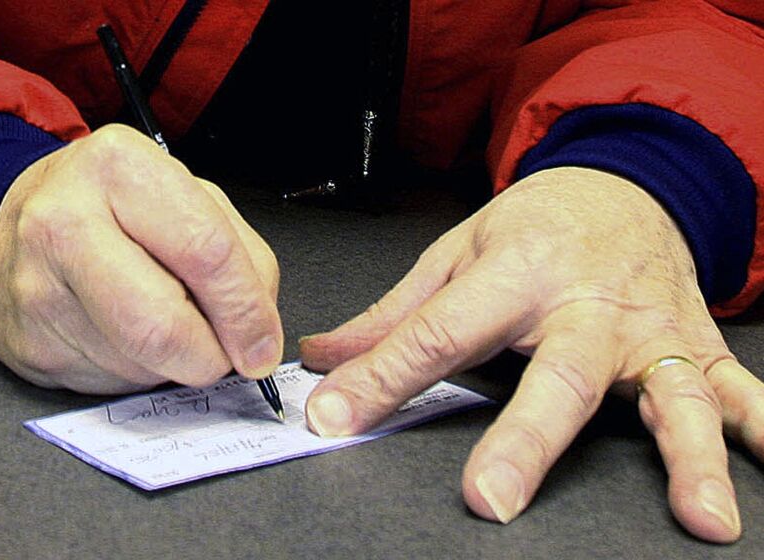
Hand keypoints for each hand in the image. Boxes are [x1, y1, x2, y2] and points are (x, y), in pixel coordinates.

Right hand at [0, 124, 281, 393]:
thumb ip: (240, 257)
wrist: (15, 223)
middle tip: (228, 354)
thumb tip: (257, 333)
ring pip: (140, 364)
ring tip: (164, 321)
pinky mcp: (27, 342)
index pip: (206, 253)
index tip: (262, 343)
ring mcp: (36, 286)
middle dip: (211, 356)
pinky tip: (127, 336)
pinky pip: (111, 382)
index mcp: (121, 168)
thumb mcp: (189, 200)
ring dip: (176, 363)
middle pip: (161, 325)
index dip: (246, 311)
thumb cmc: (115, 209)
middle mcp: (66, 221)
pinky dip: (140, 371)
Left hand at [300, 167, 763, 542]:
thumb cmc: (534, 226)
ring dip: (690, 456)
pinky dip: (762, 426)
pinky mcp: (695, 343)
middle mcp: (587, 304)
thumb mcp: (454, 255)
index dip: (383, 376)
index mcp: (515, 273)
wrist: (619, 187)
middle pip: (558, 375)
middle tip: (490, 497)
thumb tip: (325, 358)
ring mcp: (649, 328)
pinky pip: (737, 388)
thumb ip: (393, 316)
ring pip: (671, 392)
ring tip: (698, 516)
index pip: (440, 331)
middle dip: (526, 438)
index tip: (336, 419)